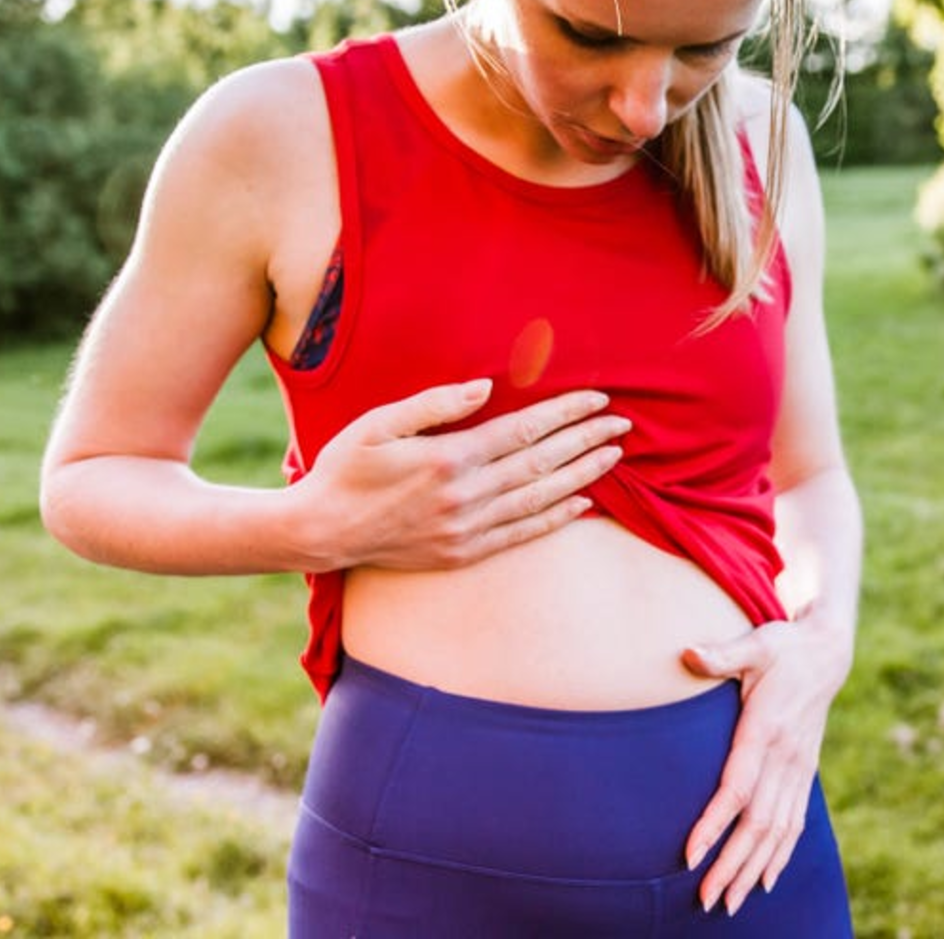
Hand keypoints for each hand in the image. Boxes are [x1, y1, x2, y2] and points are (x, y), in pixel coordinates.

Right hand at [293, 380, 627, 571]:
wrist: (320, 532)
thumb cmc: (346, 468)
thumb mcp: (378, 424)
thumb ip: (434, 404)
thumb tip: (485, 388)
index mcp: (448, 459)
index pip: (524, 430)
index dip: (566, 413)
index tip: (598, 399)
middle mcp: (465, 496)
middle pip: (542, 463)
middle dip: (587, 440)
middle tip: (623, 423)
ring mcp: (467, 530)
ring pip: (540, 499)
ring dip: (583, 476)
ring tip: (614, 456)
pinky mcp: (463, 554)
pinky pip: (522, 535)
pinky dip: (557, 518)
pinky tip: (583, 503)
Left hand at [681, 608, 854, 915]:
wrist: (828, 651)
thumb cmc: (783, 646)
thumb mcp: (755, 643)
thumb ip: (722, 654)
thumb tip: (688, 652)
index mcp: (767, 729)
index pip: (738, 788)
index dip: (714, 824)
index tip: (691, 855)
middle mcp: (786, 756)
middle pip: (758, 822)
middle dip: (732, 864)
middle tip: (705, 899)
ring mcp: (799, 768)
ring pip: (778, 830)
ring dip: (753, 868)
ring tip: (730, 903)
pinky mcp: (805, 771)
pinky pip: (795, 821)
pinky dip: (780, 855)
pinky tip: (764, 881)